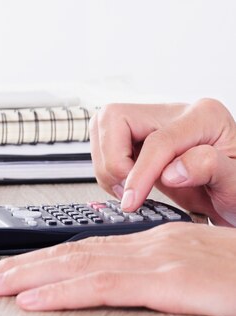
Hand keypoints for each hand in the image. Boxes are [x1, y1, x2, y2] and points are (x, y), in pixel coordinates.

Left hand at [0, 223, 235, 315]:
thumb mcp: (193, 277)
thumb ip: (156, 281)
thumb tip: (125, 290)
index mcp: (152, 244)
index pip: (86, 250)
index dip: (45, 260)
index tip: (13, 270)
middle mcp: (148, 244)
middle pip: (72, 254)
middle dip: (24, 266)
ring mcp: (157, 259)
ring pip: (78, 266)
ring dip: (29, 277)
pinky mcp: (169, 280)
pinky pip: (104, 287)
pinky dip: (63, 293)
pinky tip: (33, 300)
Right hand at [90, 98, 235, 225]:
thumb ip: (210, 169)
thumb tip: (171, 171)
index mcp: (204, 117)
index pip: (156, 140)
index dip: (138, 174)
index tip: (131, 201)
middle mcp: (175, 114)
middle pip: (116, 118)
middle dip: (112, 158)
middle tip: (125, 190)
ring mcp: (154, 123)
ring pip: (104, 125)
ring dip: (106, 162)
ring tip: (126, 189)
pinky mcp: (139, 137)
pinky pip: (106, 141)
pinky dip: (107, 165)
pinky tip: (126, 184)